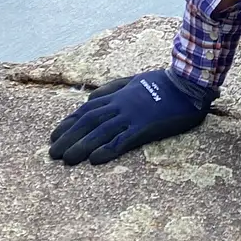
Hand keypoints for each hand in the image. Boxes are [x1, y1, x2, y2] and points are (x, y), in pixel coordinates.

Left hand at [48, 68, 210, 166]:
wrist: (188, 83)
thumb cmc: (163, 83)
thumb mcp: (133, 80)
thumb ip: (111, 89)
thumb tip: (89, 98)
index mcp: (117, 95)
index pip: (86, 109)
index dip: (68, 123)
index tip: (54, 135)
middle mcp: (120, 105)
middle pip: (88, 122)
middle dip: (68, 137)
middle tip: (52, 153)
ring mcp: (132, 115)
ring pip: (101, 132)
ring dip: (81, 146)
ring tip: (66, 160)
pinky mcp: (146, 127)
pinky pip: (123, 140)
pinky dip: (108, 149)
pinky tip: (95, 160)